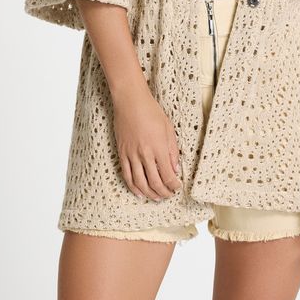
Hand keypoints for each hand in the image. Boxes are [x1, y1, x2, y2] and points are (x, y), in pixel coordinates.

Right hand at [112, 87, 182, 201]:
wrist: (130, 101)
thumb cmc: (151, 111)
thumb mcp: (168, 128)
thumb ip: (172, 150)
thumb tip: (175, 168)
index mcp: (158, 148)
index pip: (167, 175)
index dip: (173, 185)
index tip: (177, 187)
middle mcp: (145, 154)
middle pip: (154, 182)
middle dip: (163, 193)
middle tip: (168, 195)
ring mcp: (131, 155)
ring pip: (139, 183)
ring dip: (149, 194)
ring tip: (156, 198)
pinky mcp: (121, 153)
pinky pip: (126, 175)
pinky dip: (133, 187)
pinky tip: (139, 193)